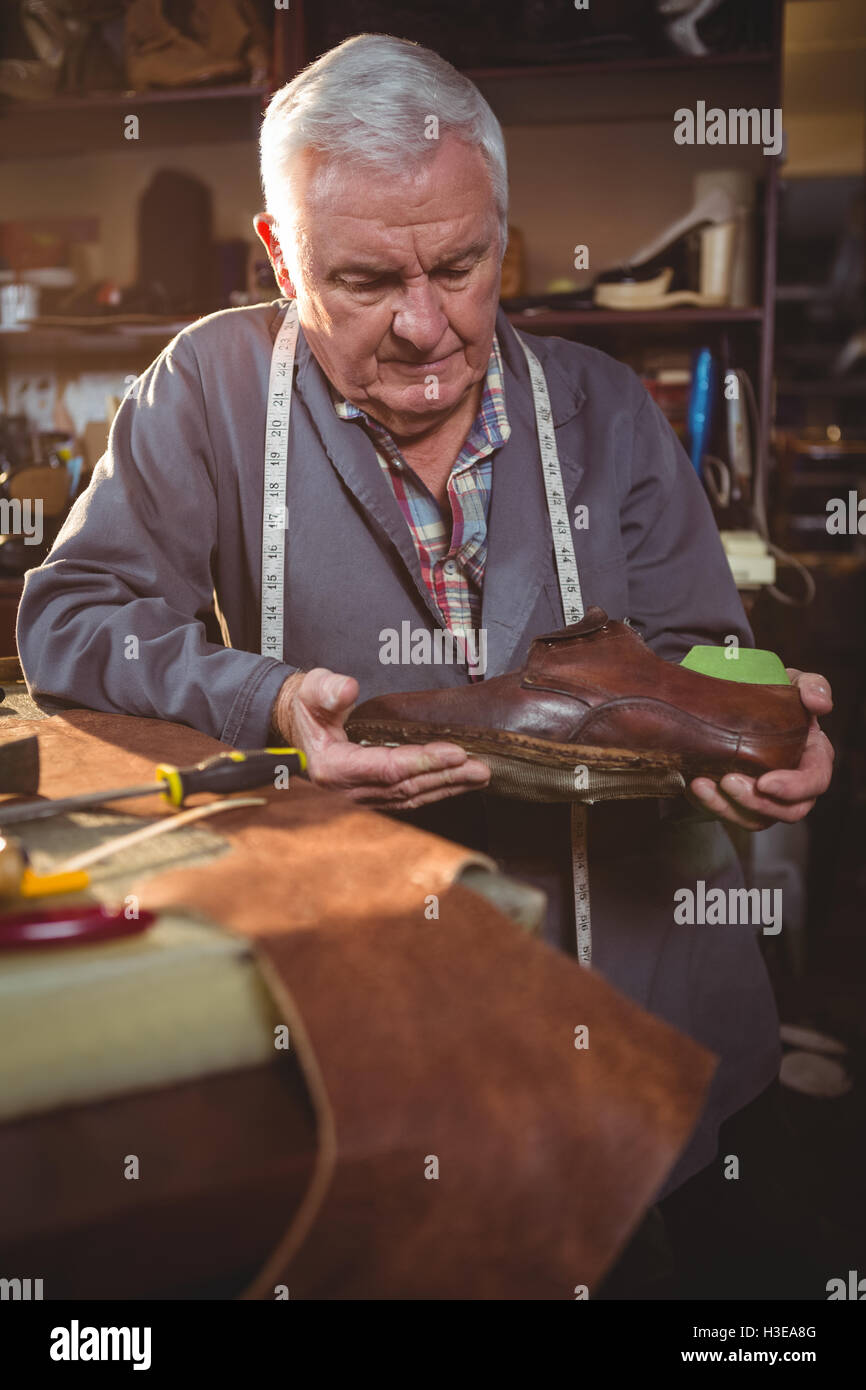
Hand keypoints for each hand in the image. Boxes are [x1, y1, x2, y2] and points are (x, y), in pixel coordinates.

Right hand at [271, 668, 490, 808]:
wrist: (292, 730)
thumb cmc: (305, 710)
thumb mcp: (311, 692)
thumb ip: (327, 690)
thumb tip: (346, 688)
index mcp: (333, 768)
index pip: (387, 769)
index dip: (423, 762)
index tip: (454, 753)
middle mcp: (348, 791)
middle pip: (406, 788)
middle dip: (446, 778)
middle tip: (480, 768)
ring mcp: (360, 799)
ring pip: (410, 797)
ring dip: (447, 787)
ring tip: (478, 776)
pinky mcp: (370, 799)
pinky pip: (406, 798)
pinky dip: (434, 791)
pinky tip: (455, 784)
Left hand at [687, 669, 833, 830]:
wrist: (740, 699)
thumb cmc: (776, 694)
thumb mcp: (795, 682)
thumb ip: (813, 686)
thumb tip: (819, 704)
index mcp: (814, 757)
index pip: (815, 782)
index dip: (793, 788)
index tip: (765, 782)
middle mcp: (794, 784)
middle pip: (787, 811)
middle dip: (757, 803)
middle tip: (727, 781)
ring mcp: (766, 797)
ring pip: (755, 819)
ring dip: (727, 808)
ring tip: (700, 786)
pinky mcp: (740, 801)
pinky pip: (728, 813)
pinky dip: (709, 805)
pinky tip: (692, 787)